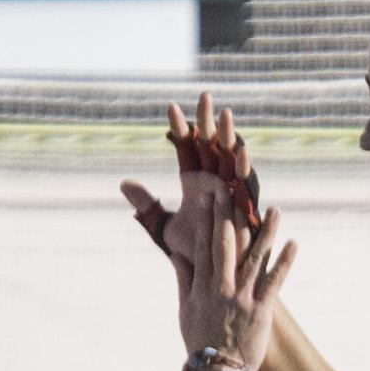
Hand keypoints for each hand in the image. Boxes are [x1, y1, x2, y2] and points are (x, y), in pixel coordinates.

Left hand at [120, 95, 264, 269]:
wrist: (214, 276)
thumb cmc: (194, 253)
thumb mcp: (163, 227)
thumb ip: (147, 205)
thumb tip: (124, 183)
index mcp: (194, 181)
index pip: (187, 148)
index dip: (179, 130)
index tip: (170, 108)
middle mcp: (214, 180)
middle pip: (211, 144)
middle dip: (207, 120)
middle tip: (203, 94)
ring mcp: (230, 191)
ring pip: (230, 158)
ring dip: (228, 136)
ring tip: (224, 114)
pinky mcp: (244, 207)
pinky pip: (245, 183)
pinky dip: (244, 166)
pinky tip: (239, 149)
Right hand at [175, 175, 297, 370]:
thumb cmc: (199, 342)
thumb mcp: (185, 309)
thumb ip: (184, 280)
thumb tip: (178, 255)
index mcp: (202, 286)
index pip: (204, 246)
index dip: (208, 219)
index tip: (210, 197)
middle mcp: (220, 288)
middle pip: (225, 245)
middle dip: (228, 216)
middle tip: (232, 190)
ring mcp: (241, 298)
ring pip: (254, 258)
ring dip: (266, 232)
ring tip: (275, 210)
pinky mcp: (260, 311)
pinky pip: (274, 282)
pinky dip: (284, 262)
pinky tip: (293, 243)